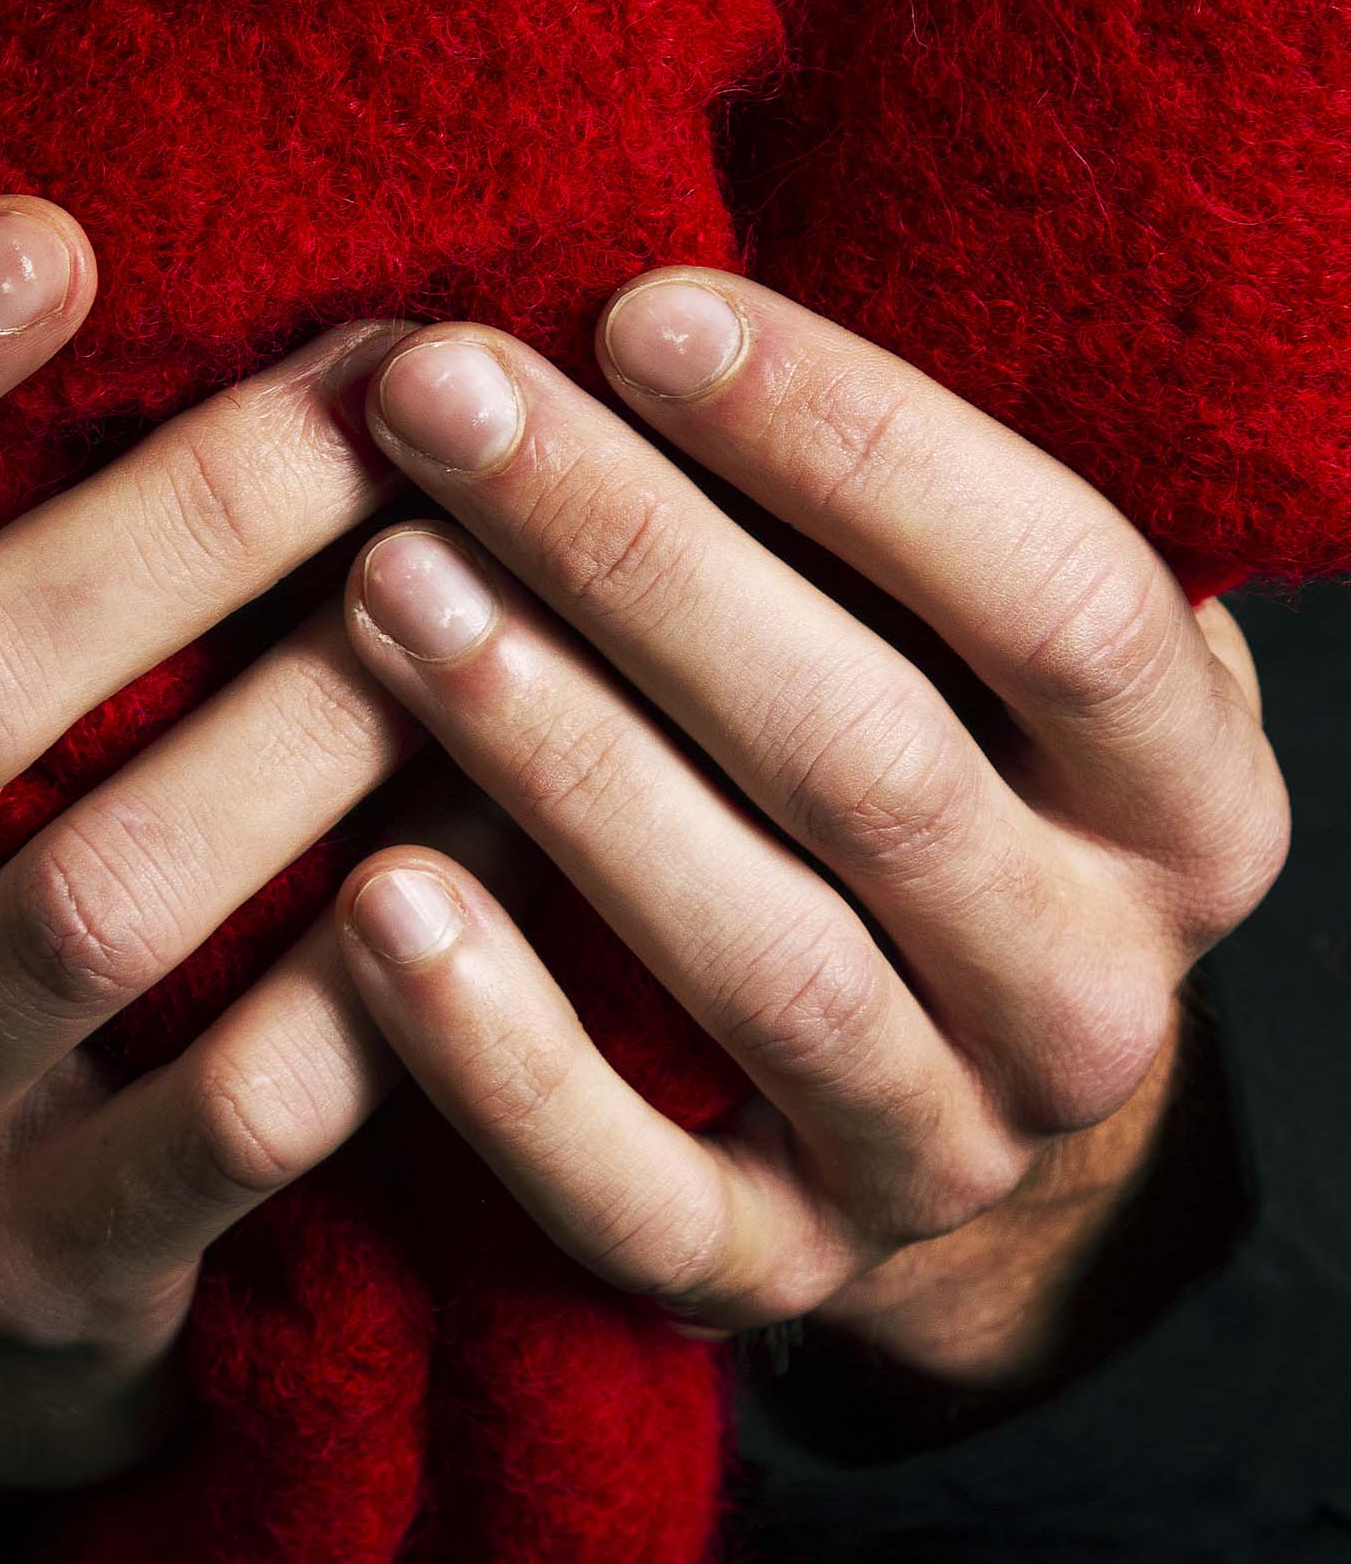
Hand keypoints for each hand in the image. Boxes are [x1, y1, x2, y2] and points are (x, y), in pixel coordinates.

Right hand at [0, 196, 475, 1563]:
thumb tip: (111, 268)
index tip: (52, 235)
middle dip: (193, 514)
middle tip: (400, 382)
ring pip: (102, 897)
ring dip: (323, 713)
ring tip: (493, 567)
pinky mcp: (26, 1280)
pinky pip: (234, 1109)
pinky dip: (389, 958)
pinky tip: (516, 820)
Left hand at [329, 274, 1291, 1393]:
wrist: (937, 1092)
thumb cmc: (922, 764)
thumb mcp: (975, 639)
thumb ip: (887, 512)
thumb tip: (661, 292)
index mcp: (1190, 799)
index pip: (1061, 595)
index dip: (852, 444)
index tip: (640, 308)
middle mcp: (1097, 990)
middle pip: (873, 757)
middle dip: (637, 554)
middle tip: (443, 398)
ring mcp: (945, 1153)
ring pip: (762, 956)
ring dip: (559, 759)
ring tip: (382, 587)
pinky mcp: (773, 1271)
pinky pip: (637, 1192)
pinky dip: (503, 1055)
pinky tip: (373, 898)